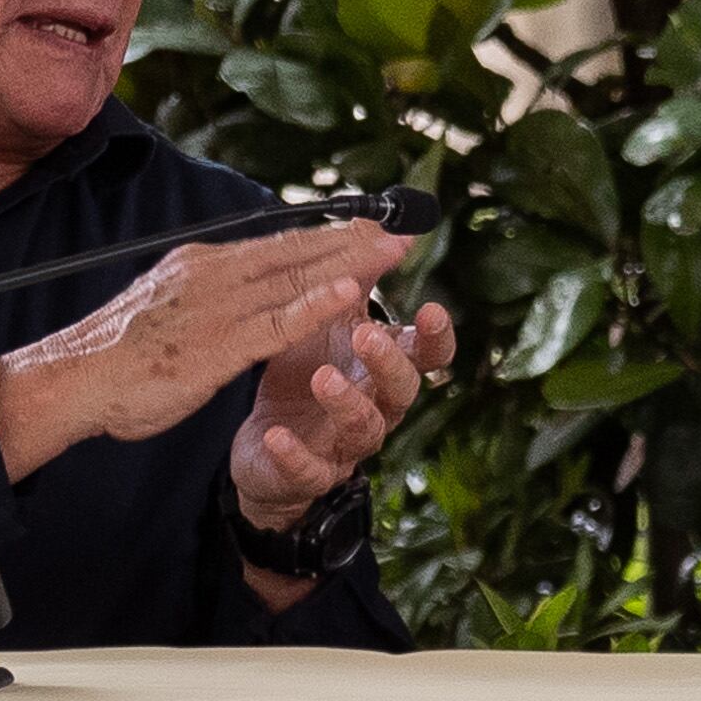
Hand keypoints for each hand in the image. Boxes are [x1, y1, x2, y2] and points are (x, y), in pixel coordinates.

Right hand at [0, 219, 409, 482]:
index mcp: (202, 264)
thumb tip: (235, 280)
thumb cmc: (117, 354)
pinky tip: (351, 292)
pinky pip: (278, 320)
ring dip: (351, 262)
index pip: (277, 243)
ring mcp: (217, 307)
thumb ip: (207, 292)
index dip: (328, 234)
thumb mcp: (167, 306)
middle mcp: (214, 274)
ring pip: (296, 278)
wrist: (69, 380)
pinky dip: (316, 303)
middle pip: (296, 251)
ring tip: (395, 249)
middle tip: (402, 228)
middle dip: (353, 239)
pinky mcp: (217, 345)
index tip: (370, 224)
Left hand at [232, 297, 453, 525]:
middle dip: (389, 362)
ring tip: (322, 377)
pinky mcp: (308, 473)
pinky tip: (275, 436)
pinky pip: (309, 470)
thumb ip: (357, 276)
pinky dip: (294, 454)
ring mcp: (345, 443)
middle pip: (403, 389)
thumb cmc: (306, 371)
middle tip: (364, 334)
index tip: (432, 308)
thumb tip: (391, 226)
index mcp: (385, 367)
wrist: (264, 443)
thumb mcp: (330, 320)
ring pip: (363, 428)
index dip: (435, 335)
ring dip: (347, 402)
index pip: (426, 352)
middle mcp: (377, 406)